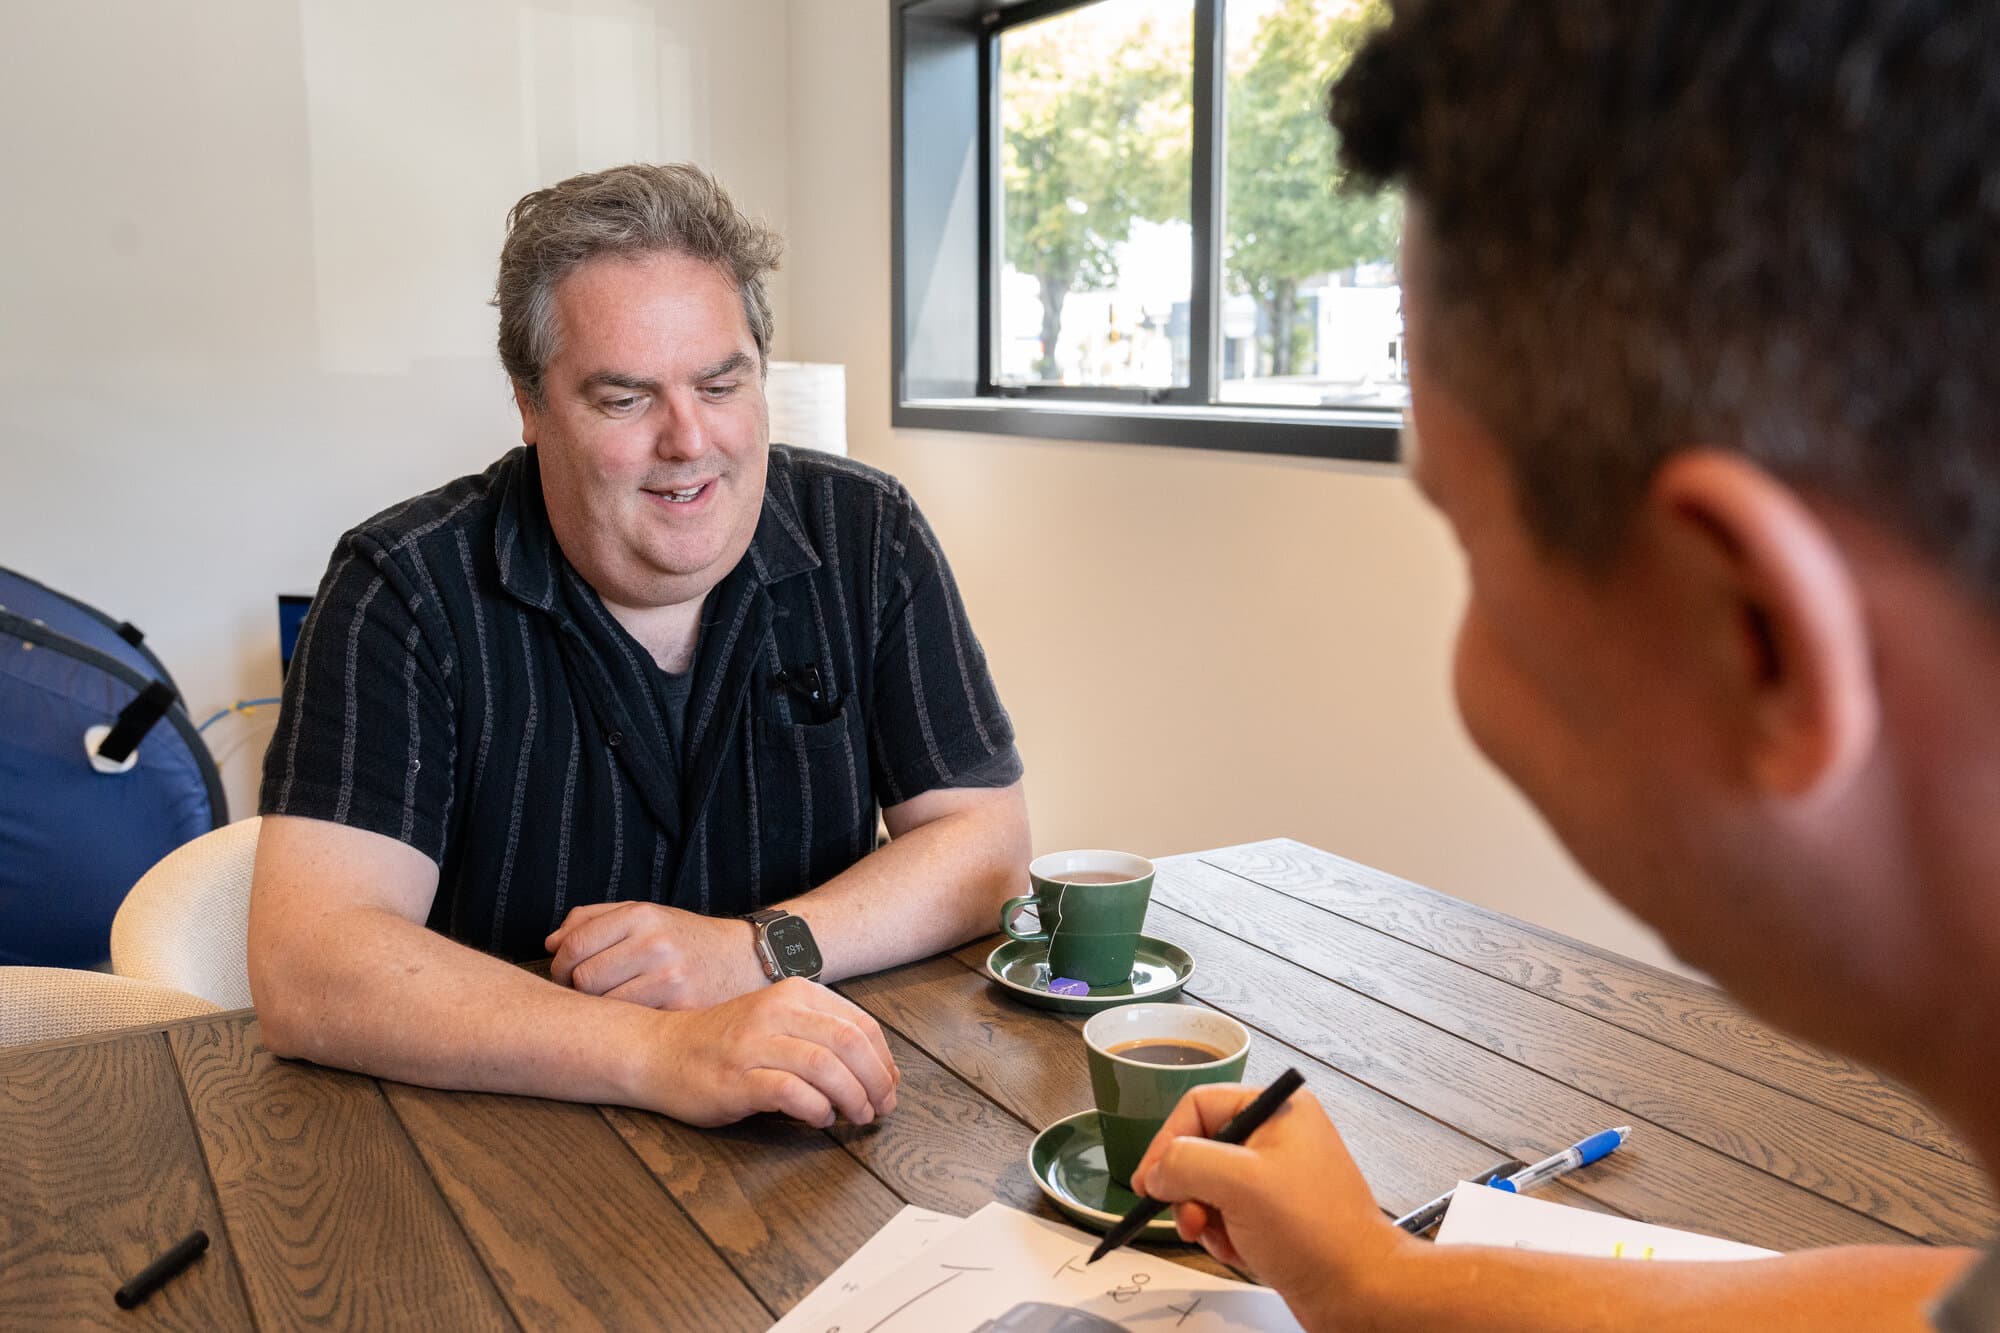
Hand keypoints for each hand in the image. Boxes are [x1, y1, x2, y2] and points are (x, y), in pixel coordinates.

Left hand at [546, 901, 766, 1008]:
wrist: (747, 959)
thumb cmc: (686, 939)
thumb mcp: (646, 915)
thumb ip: (594, 919)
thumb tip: (550, 943)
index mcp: (642, 916)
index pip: (574, 945)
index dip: (561, 965)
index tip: (568, 973)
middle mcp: (655, 943)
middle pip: (584, 979)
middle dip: (578, 990)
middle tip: (591, 992)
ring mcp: (670, 977)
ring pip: (605, 1006)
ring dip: (602, 1010)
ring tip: (615, 1004)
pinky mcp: (682, 1007)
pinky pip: (632, 1023)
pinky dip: (628, 1023)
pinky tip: (636, 1017)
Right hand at [639, 977, 900, 1127]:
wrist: (658, 1050)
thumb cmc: (725, 1042)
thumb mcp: (776, 1020)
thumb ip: (821, 1034)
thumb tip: (877, 1070)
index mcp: (794, 993)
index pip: (861, 1024)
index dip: (884, 1061)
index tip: (890, 1087)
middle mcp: (777, 1011)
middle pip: (850, 1044)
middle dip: (877, 1081)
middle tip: (882, 1109)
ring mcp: (754, 1044)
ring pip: (826, 1066)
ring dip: (853, 1098)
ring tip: (858, 1117)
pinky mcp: (736, 1078)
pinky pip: (791, 1093)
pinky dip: (816, 1109)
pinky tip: (819, 1118)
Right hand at [1129, 1085, 1415, 1320]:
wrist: (1360, 1291)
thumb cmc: (1320, 1233)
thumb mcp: (1240, 1184)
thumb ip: (1186, 1163)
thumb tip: (1158, 1169)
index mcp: (1275, 1110)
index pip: (1198, 1107)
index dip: (1167, 1142)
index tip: (1150, 1180)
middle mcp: (1276, 1137)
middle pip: (1200, 1150)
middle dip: (1187, 1189)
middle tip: (1187, 1216)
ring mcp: (1276, 1177)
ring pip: (1208, 1187)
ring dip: (1203, 1217)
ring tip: (1221, 1237)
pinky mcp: (1275, 1214)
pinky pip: (1226, 1215)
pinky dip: (1223, 1236)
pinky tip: (1241, 1250)